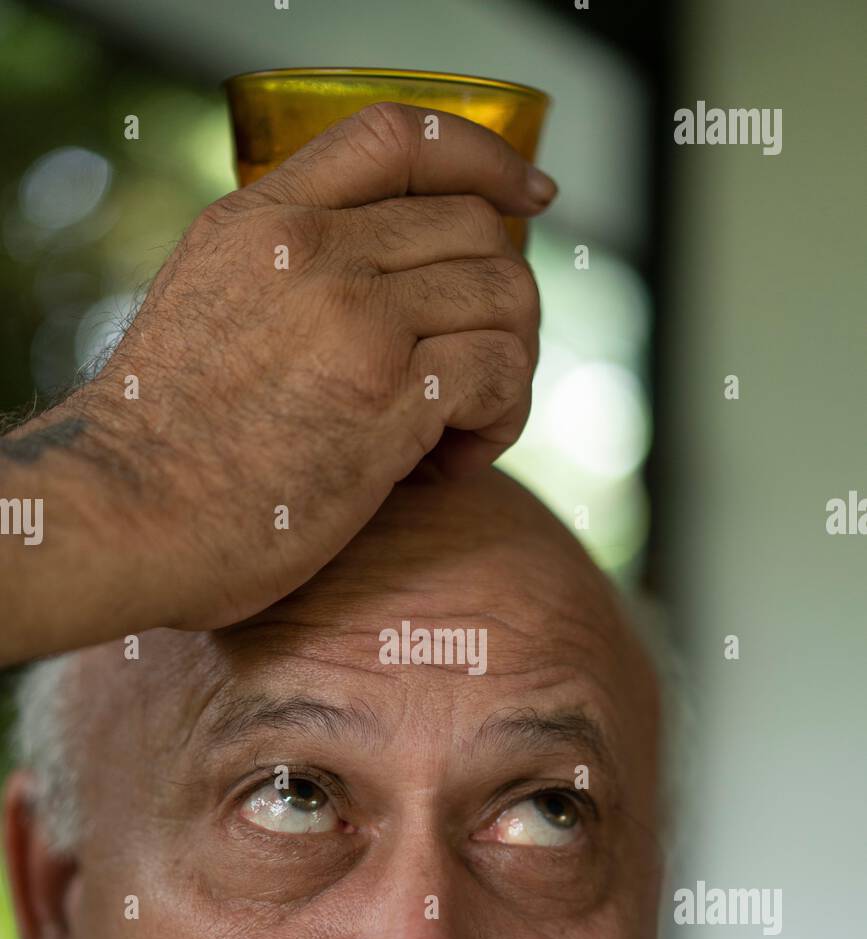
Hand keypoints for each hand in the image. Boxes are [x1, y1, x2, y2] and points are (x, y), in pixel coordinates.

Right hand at [87, 100, 554, 630]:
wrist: (124, 513)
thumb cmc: (160, 440)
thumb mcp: (204, 304)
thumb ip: (281, 274)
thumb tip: (372, 279)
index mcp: (263, 221)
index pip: (397, 138)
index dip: (484, 160)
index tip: (526, 199)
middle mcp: (312, 252)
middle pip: (477, 230)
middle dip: (504, 305)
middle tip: (475, 377)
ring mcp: (352, 320)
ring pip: (505, 299)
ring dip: (509, 369)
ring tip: (461, 430)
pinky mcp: (384, 400)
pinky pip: (500, 373)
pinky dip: (499, 420)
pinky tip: (448, 464)